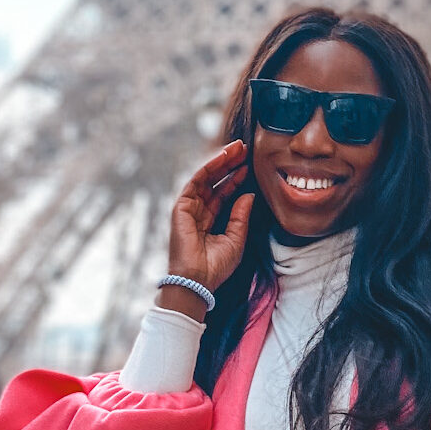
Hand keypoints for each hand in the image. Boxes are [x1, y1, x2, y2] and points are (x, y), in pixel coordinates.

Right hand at [160, 141, 254, 317]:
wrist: (198, 281)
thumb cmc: (216, 266)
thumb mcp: (236, 239)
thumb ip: (241, 216)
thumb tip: (249, 195)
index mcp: (210, 220)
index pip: (223, 193)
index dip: (235, 178)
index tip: (249, 164)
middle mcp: (198, 211)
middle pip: (214, 181)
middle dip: (229, 163)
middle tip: (245, 148)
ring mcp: (188, 208)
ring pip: (206, 177)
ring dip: (221, 160)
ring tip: (237, 147)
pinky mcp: (181, 207)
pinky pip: (196, 181)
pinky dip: (209, 167)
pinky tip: (223, 157)